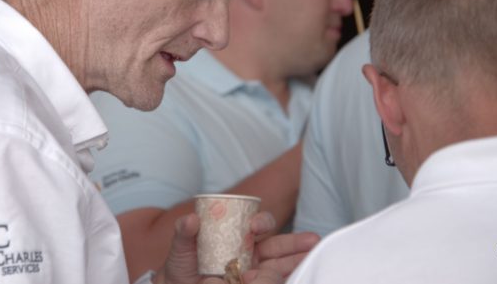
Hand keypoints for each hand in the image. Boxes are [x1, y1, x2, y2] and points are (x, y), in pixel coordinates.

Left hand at [153, 212, 319, 283]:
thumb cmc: (179, 273)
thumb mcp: (179, 254)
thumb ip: (183, 235)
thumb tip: (191, 219)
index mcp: (236, 240)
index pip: (256, 227)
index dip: (261, 223)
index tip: (254, 228)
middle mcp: (250, 256)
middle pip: (278, 247)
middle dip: (296, 243)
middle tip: (312, 240)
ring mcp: (254, 276)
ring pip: (282, 267)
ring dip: (300, 261)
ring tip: (317, 257)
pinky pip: (277, 280)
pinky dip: (290, 277)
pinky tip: (304, 274)